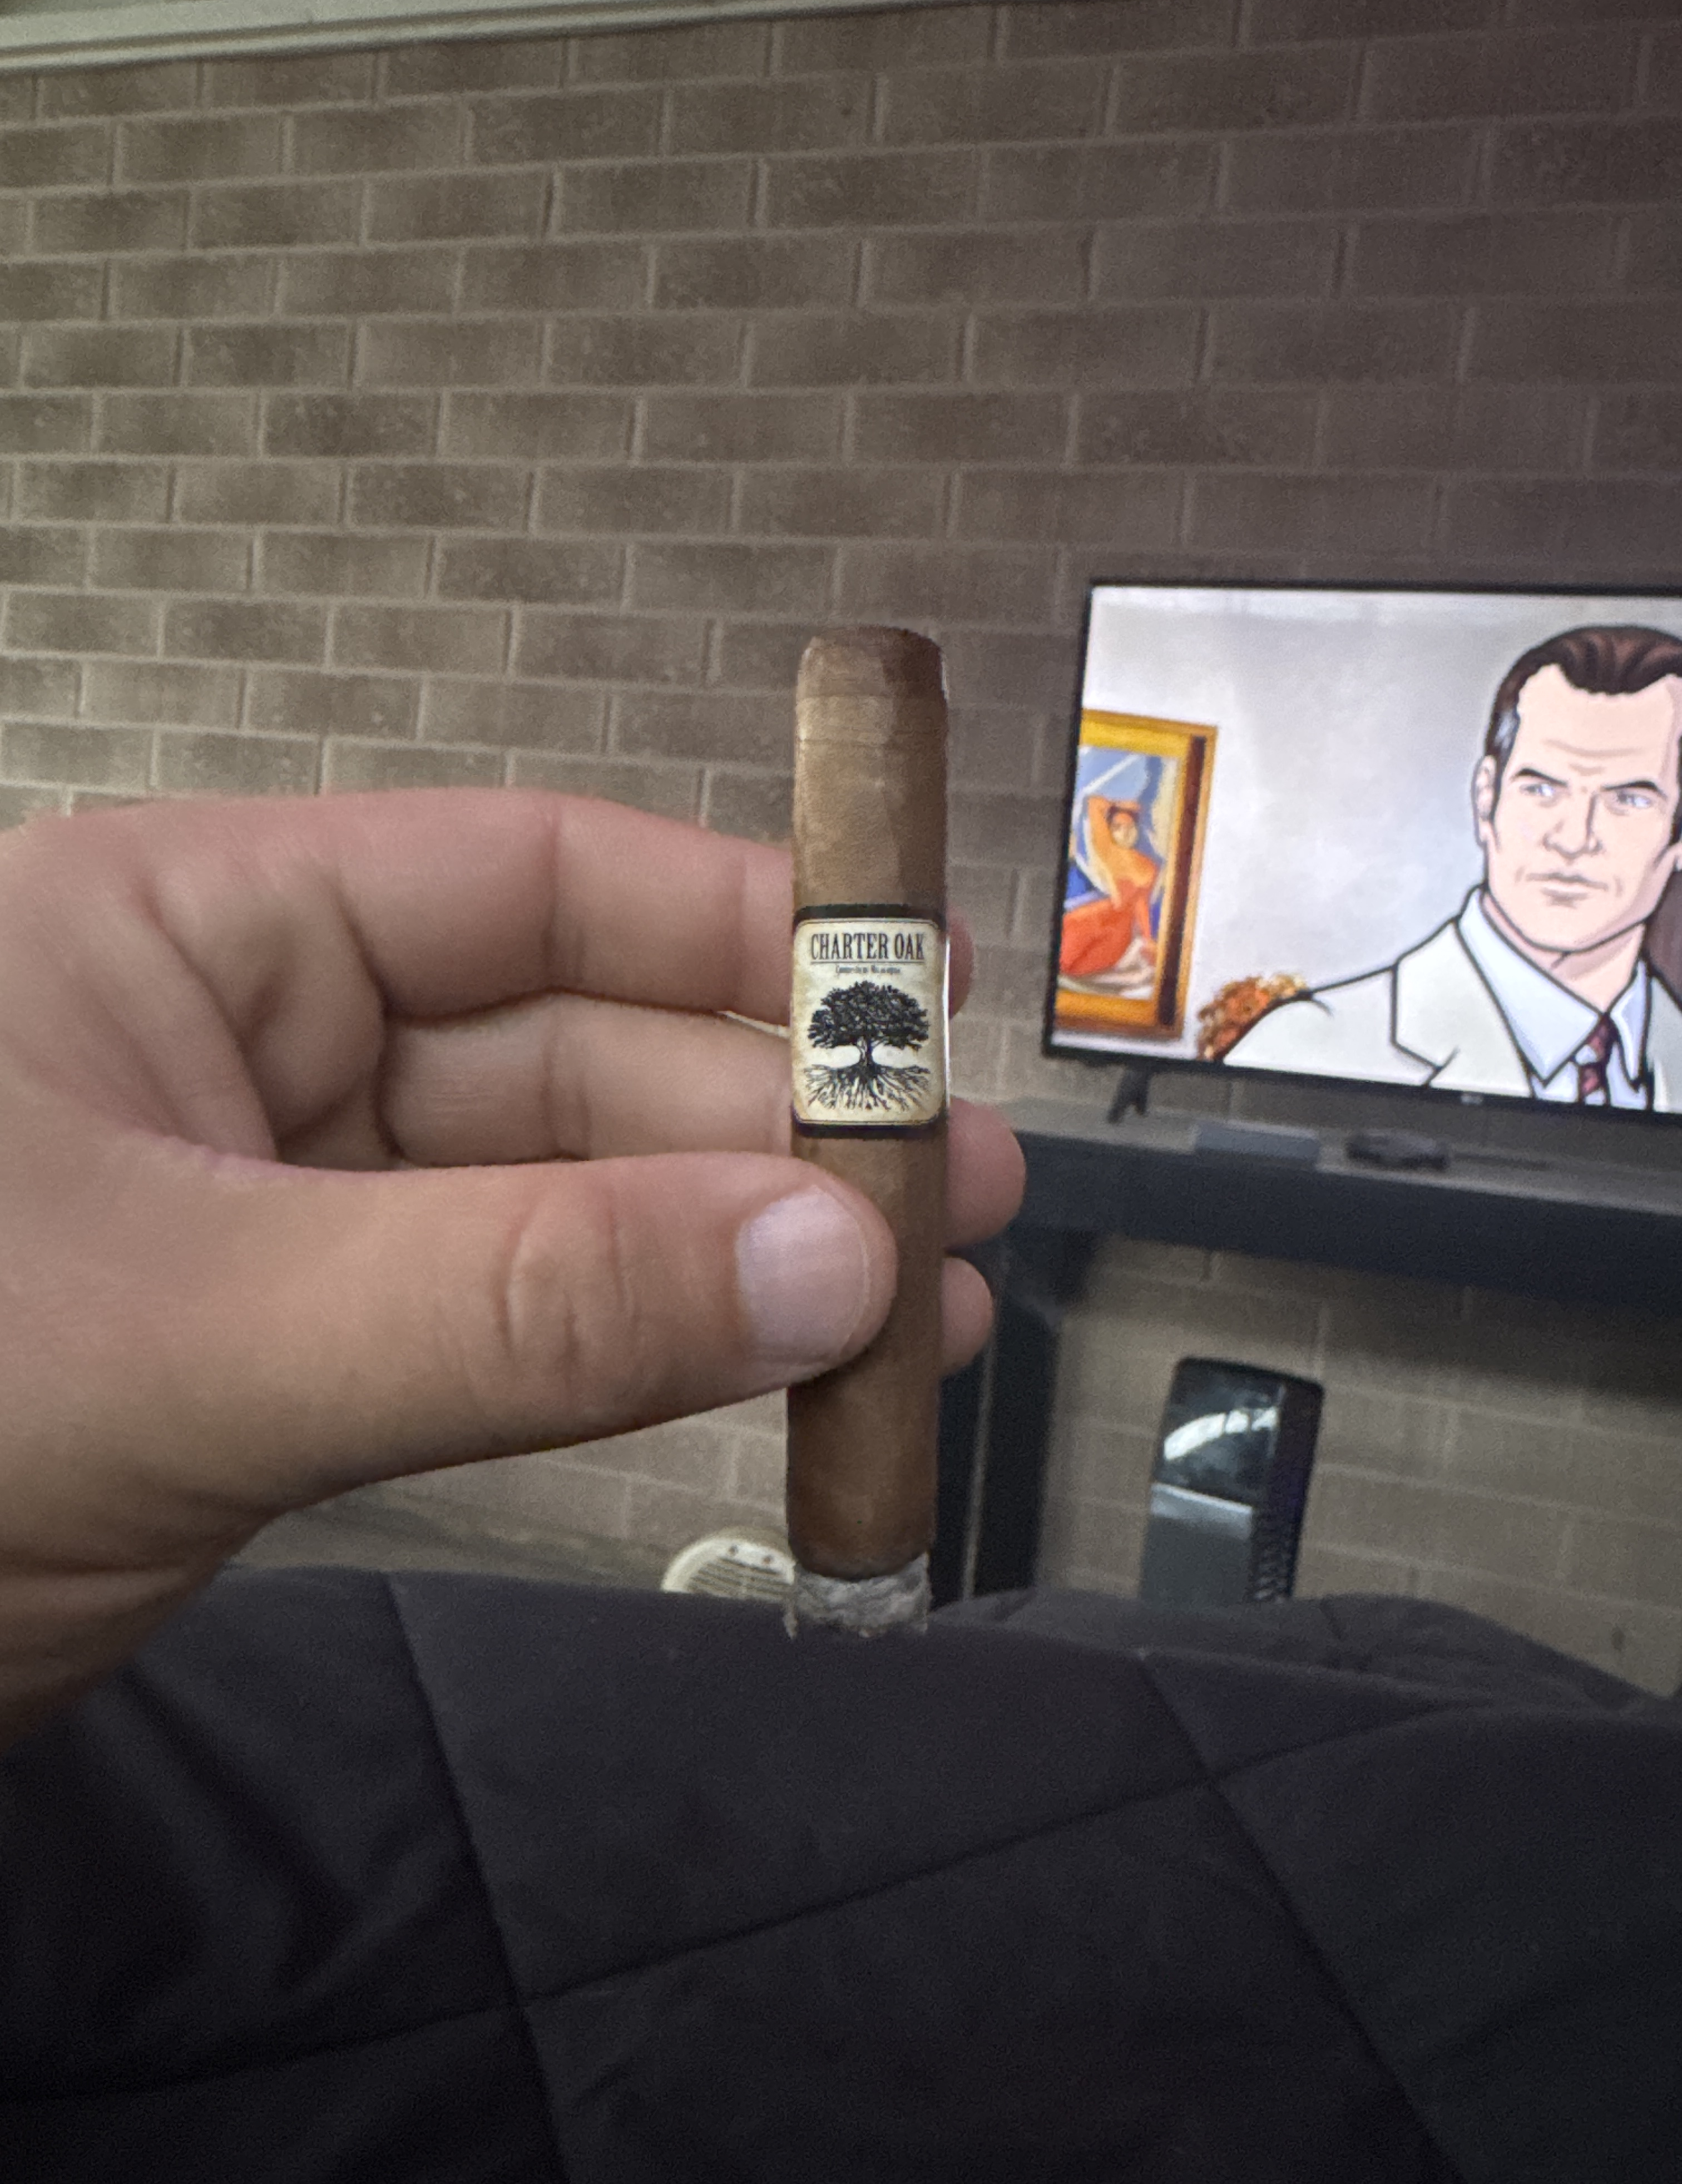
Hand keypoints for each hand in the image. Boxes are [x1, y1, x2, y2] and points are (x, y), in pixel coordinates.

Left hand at [0, 790, 1022, 1744]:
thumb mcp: (199, 1330)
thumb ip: (519, 1297)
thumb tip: (825, 1256)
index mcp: (192, 932)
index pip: (523, 881)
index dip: (737, 931)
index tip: (911, 1005)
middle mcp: (252, 1044)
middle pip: (572, 1049)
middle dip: (771, 1129)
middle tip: (959, 1203)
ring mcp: (282, 1205)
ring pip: (560, 1201)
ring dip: (737, 1257)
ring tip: (922, 1318)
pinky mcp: (294, 1351)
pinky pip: (511, 1322)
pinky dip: (643, 1352)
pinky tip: (780, 1374)